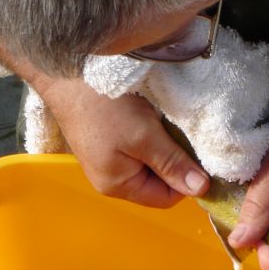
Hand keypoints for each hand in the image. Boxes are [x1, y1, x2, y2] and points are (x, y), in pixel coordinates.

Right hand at [39, 78, 208, 206]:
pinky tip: (148, 118)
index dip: (186, 181)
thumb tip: (201, 190)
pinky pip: (136, 149)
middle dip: (172, 161)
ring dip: (161, 146)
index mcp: (118, 186)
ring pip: (148, 164)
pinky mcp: (105, 143)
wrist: (67, 71)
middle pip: (157, 182)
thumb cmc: (103, 105)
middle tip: (178, 133)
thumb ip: (172, 164)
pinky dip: (148, 136)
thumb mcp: (144, 136)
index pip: (165, 198)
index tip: (197, 155)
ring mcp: (106, 161)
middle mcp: (110, 180)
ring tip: (161, 124)